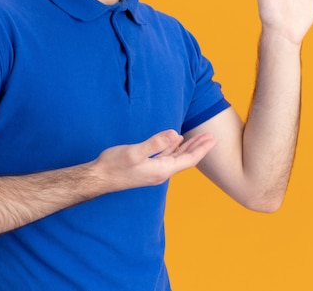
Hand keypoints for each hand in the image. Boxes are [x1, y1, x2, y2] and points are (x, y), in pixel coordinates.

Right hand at [93, 130, 216, 191]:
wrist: (99, 178)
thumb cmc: (114, 165)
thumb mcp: (135, 152)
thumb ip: (155, 143)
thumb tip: (176, 134)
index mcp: (161, 170)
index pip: (188, 159)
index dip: (202, 149)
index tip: (213, 139)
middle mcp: (161, 172)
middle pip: (186, 159)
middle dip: (199, 147)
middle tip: (212, 136)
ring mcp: (154, 171)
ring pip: (177, 158)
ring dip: (189, 147)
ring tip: (199, 137)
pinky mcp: (146, 167)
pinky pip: (166, 157)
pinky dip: (174, 148)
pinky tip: (176, 141)